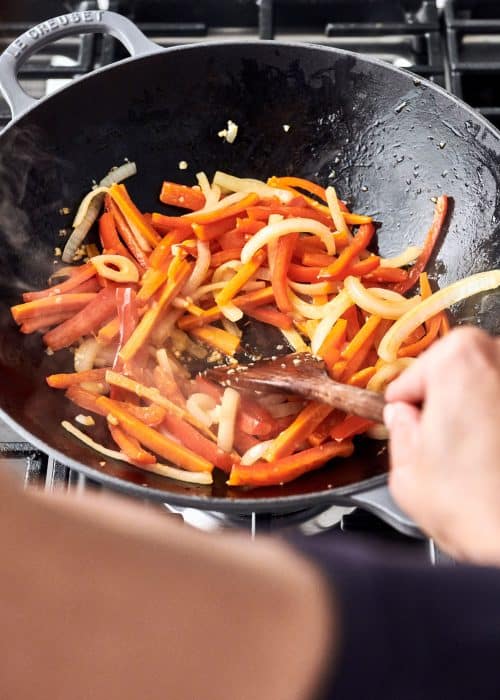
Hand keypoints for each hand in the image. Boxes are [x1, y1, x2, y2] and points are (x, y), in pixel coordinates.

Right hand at [384, 327, 499, 564]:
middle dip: (447, 397)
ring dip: (479, 409)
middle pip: (460, 366)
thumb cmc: (475, 511)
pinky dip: (498, 427)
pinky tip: (494, 459)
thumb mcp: (407, 474)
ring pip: (491, 385)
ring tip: (473, 454)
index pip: (417, 372)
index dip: (410, 402)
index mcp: (458, 364)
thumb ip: (399, 433)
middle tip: (439, 437)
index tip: (409, 419)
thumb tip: (403, 419)